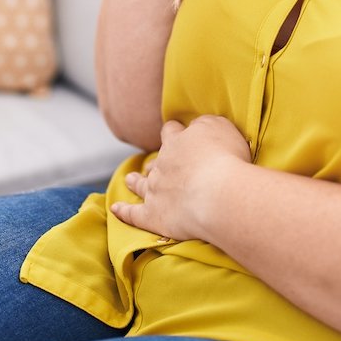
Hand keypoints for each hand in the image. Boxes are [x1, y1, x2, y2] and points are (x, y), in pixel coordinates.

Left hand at [109, 115, 252, 242]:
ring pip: (140, 184)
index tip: (176, 132)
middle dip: (155, 161)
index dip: (174, 132)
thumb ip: (205, 124)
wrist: (219, 194)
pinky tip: (115, 209)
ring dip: (135, 181)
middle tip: (154, 163)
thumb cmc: (225, 158)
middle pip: (155, 160)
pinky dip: (124, 212)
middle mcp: (162, 164)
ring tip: (130, 179)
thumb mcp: (220, 127)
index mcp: (178, 142)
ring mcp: (155, 191)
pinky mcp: (153, 215)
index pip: (171, 131)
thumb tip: (195, 127)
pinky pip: (133, 214)